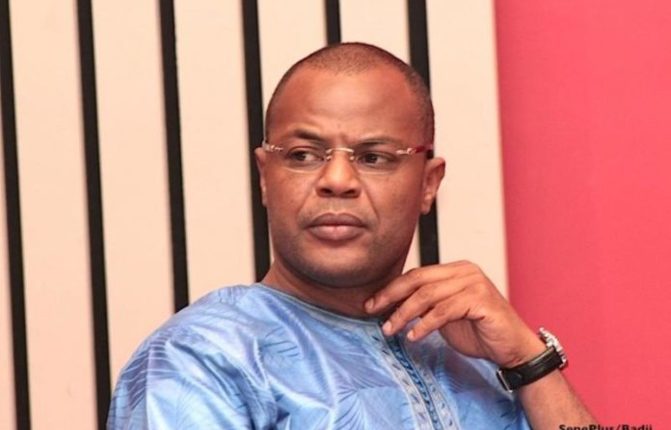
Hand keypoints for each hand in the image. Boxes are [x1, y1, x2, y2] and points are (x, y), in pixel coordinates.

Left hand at [364, 261, 545, 367]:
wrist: (512, 348)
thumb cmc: (479, 331)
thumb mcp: (444, 316)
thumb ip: (424, 306)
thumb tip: (390, 306)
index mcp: (456, 269)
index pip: (416, 274)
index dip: (391, 288)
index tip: (371, 304)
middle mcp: (465, 271)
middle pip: (418, 279)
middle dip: (391, 296)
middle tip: (373, 312)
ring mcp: (474, 283)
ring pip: (428, 295)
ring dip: (404, 314)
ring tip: (390, 330)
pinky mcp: (480, 300)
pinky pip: (443, 311)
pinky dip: (424, 325)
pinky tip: (413, 336)